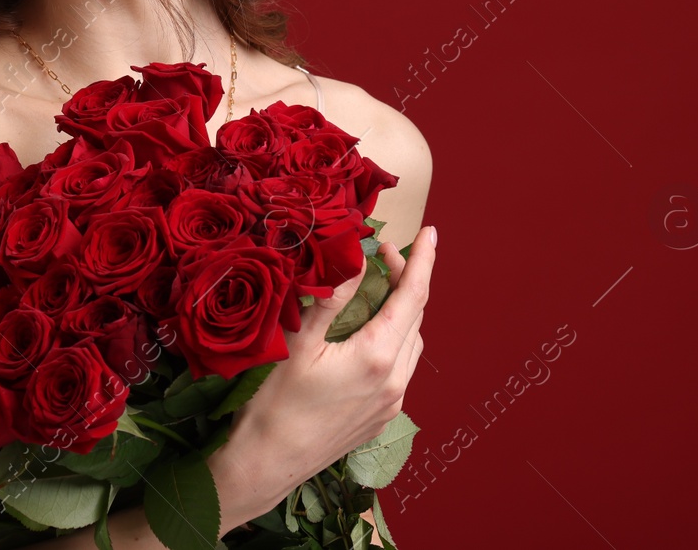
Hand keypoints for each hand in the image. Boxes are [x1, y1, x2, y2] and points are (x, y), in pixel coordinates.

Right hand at [209, 225, 436, 528]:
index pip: (413, 296)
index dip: (423, 261)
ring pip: (411, 345)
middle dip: (407, 282)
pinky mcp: (381, 419)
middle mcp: (395, 382)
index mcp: (378, 356)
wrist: (268, 464)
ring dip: (402, 313)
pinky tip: (366, 335)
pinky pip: (400, 369)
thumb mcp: (299, 342)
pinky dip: (393, 341)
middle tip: (383, 255)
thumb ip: (332, 299)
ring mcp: (391, 404)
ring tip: (376, 291)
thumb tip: (355, 260)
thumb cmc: (275, 403)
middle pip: (415, 318)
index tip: (430, 232)